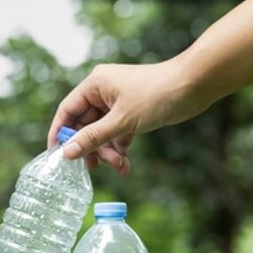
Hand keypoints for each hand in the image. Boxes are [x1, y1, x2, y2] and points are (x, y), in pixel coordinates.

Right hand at [46, 59, 209, 174]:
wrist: (195, 84)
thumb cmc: (158, 94)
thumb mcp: (122, 121)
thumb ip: (93, 137)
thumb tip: (67, 153)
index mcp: (94, 84)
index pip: (67, 111)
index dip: (60, 134)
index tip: (57, 156)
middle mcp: (102, 91)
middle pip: (85, 124)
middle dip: (93, 147)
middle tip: (97, 167)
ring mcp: (118, 101)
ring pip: (102, 131)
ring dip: (108, 151)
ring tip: (120, 167)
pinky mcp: (132, 110)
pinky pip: (117, 132)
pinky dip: (120, 147)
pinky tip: (126, 163)